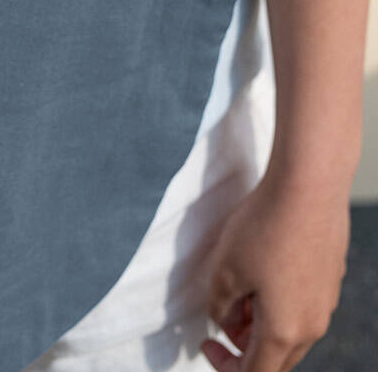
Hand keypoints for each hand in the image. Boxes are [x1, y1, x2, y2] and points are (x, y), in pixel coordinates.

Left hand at [199, 166, 349, 370]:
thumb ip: (219, 307)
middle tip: (223, 312)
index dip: (225, 366)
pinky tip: (264, 267)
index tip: (206, 342)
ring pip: (291, 332)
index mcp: (283, 332)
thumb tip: (225, 320)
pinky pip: (303, 306)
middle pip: (276, 358)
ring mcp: (326, 302)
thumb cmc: (264, 226)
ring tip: (241, 286)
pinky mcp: (331, 278)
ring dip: (263, 322)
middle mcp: (312, 325)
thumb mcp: (225, 270)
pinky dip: (281, 302)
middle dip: (244, 343)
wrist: (310, 184)